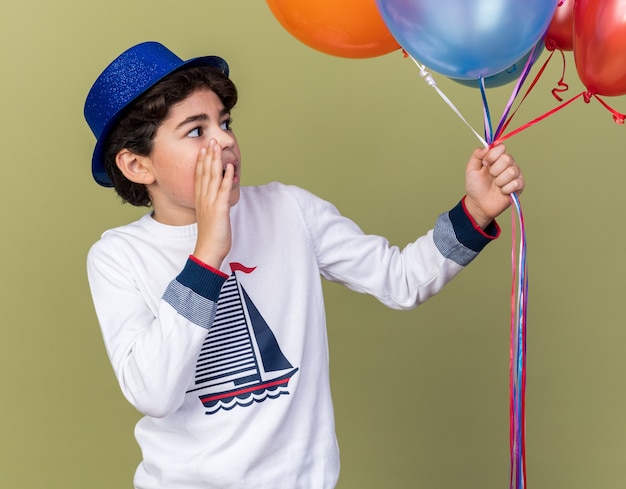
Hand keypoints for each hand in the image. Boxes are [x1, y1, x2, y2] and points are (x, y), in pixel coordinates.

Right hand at [192, 139, 233, 268]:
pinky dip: (225, 178)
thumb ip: (213, 206)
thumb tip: (218, 200)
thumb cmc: (211, 237)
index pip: (199, 176)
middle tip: (210, 141)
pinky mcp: (218, 209)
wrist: (208, 250)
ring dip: (215, 161)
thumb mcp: (210, 217)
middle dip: (208, 156)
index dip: (201, 161)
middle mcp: (203, 199)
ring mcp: (210, 203)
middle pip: (204, 173)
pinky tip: (229, 167)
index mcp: (200, 200)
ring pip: (211, 178)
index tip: (203, 149)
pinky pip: (222, 190)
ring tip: (217, 147)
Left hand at [463, 144, 524, 228]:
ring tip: (496, 185)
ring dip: (500, 181)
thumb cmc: (476, 186)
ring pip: (512, 171)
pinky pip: (516, 183)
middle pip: (507, 158)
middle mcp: (507, 163)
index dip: (492, 156)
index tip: (485, 164)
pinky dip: (505, 189)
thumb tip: (486, 147)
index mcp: (496, 157)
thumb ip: (477, 155)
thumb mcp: (471, 169)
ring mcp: (515, 174)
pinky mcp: (519, 185)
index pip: (501, 147)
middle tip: (491, 176)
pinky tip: (502, 191)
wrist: (479, 204)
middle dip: (495, 170)